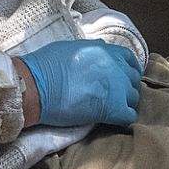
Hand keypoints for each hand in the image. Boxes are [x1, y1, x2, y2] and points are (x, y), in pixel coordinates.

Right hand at [19, 40, 141, 128]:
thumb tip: (99, 52)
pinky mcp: (112, 109)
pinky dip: (122, 120)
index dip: (126, 69)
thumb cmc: (45, 66)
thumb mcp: (71, 47)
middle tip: (113, 96)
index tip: (120, 77)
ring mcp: (117, 88)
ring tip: (110, 109)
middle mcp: (116, 67)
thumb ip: (91, 50)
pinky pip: (129, 116)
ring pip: (134, 98)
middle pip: (133, 80)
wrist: (35, 86)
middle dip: (125, 88)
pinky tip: (111, 120)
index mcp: (106, 51)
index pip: (129, 59)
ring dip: (124, 104)